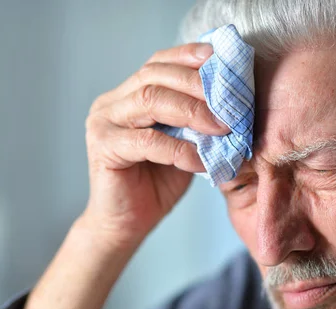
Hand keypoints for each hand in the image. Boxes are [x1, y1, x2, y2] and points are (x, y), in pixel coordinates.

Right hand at [82, 42, 229, 247]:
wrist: (127, 224)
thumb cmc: (157, 183)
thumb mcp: (183, 144)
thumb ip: (195, 121)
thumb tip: (233, 102)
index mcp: (127, 95)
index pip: (158, 63)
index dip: (188, 57)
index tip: (220, 60)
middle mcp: (111, 102)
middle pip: (154, 76)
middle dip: (197, 85)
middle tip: (230, 103)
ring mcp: (103, 123)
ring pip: (150, 101)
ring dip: (192, 111)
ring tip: (222, 127)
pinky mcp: (103, 148)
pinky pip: (147, 141)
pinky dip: (179, 149)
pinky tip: (201, 160)